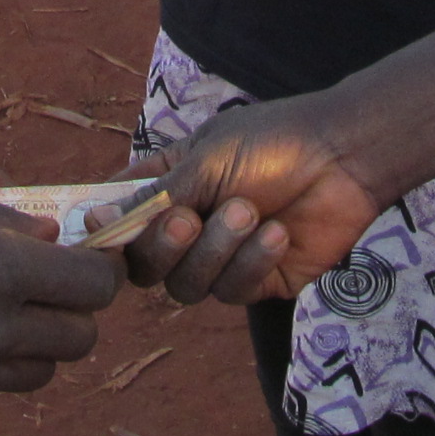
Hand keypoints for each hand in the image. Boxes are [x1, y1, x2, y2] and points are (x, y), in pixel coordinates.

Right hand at [0, 174, 116, 408]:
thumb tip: (53, 237)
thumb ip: (8, 221)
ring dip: (39, 343)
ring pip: (39, 373)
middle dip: (78, 311)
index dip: (101, 270)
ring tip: (10, 311)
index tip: (90, 257)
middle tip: (55, 287)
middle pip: (79, 339)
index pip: (93, 287)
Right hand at [119, 100, 386, 304]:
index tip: (95, 234)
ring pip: (185, 286)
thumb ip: (153, 198)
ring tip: (249, 212)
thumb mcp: (206, 161)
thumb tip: (89, 222)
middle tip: (189, 220)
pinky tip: (277, 234)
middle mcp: (189, 226)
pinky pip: (232, 292)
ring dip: (215, 250)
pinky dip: (252, 262)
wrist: (345, 158)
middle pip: (144, 265)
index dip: (104, 231)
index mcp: (169, 186)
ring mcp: (221, 257)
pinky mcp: (257, 282)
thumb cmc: (273, 143)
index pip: (118, 216)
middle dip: (163, 247)